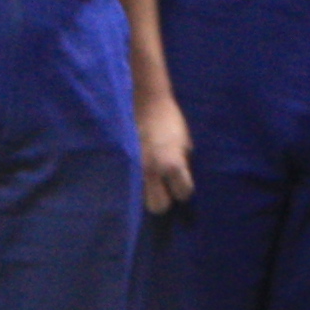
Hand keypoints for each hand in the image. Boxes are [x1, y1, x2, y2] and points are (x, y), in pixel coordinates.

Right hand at [137, 90, 193, 216]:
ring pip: (140, 199)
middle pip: (158, 206)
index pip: (183, 193)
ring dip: (148, 192)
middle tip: (165, 186)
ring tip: (152, 180)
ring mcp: (136, 169)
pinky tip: (140, 172)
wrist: (147, 102)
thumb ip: (183, 165)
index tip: (182, 180)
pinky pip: (131, 183)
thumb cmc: (170, 121)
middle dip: (164, 199)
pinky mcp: (125, 164)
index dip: (185, 188)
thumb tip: (179, 181)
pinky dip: (136, 182)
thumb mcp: (185, 144)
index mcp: (172, 164)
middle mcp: (152, 171)